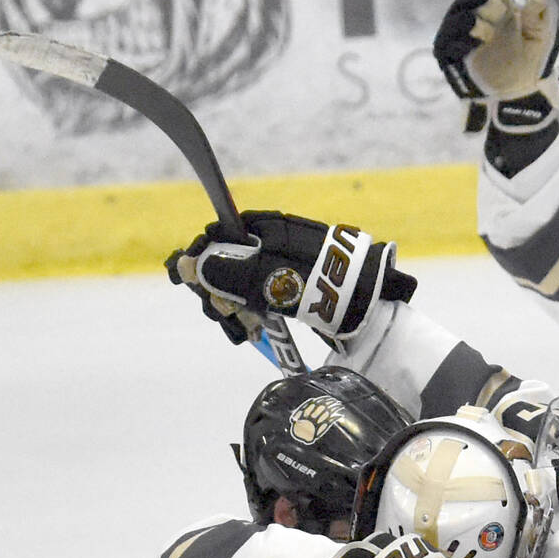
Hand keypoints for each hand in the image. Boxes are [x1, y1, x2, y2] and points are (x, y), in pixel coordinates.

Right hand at [166, 213, 413, 348]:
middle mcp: (274, 242)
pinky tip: (256, 329)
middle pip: (228, 261)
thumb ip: (228, 272)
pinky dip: (255, 313)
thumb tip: (184, 264)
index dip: (204, 261)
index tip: (196, 287)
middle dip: (219, 289)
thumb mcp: (270, 279)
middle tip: (225, 315)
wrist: (375, 307)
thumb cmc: (325, 286)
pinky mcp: (296, 290)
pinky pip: (263, 297)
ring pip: (243, 283)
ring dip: (235, 306)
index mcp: (269, 228)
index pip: (220, 236)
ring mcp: (285, 267)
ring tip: (245, 328)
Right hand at [433, 0, 558, 135]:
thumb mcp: (544, 35)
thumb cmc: (532, 65)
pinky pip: (448, 40)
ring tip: (491, 3)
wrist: (523, 99)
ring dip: (474, 5)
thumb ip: (543, 11)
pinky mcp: (448, 56)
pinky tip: (478, 29)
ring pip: (458, 12)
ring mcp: (458, 35)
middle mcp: (473, 14)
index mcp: (494, 4)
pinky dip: (462, 33)